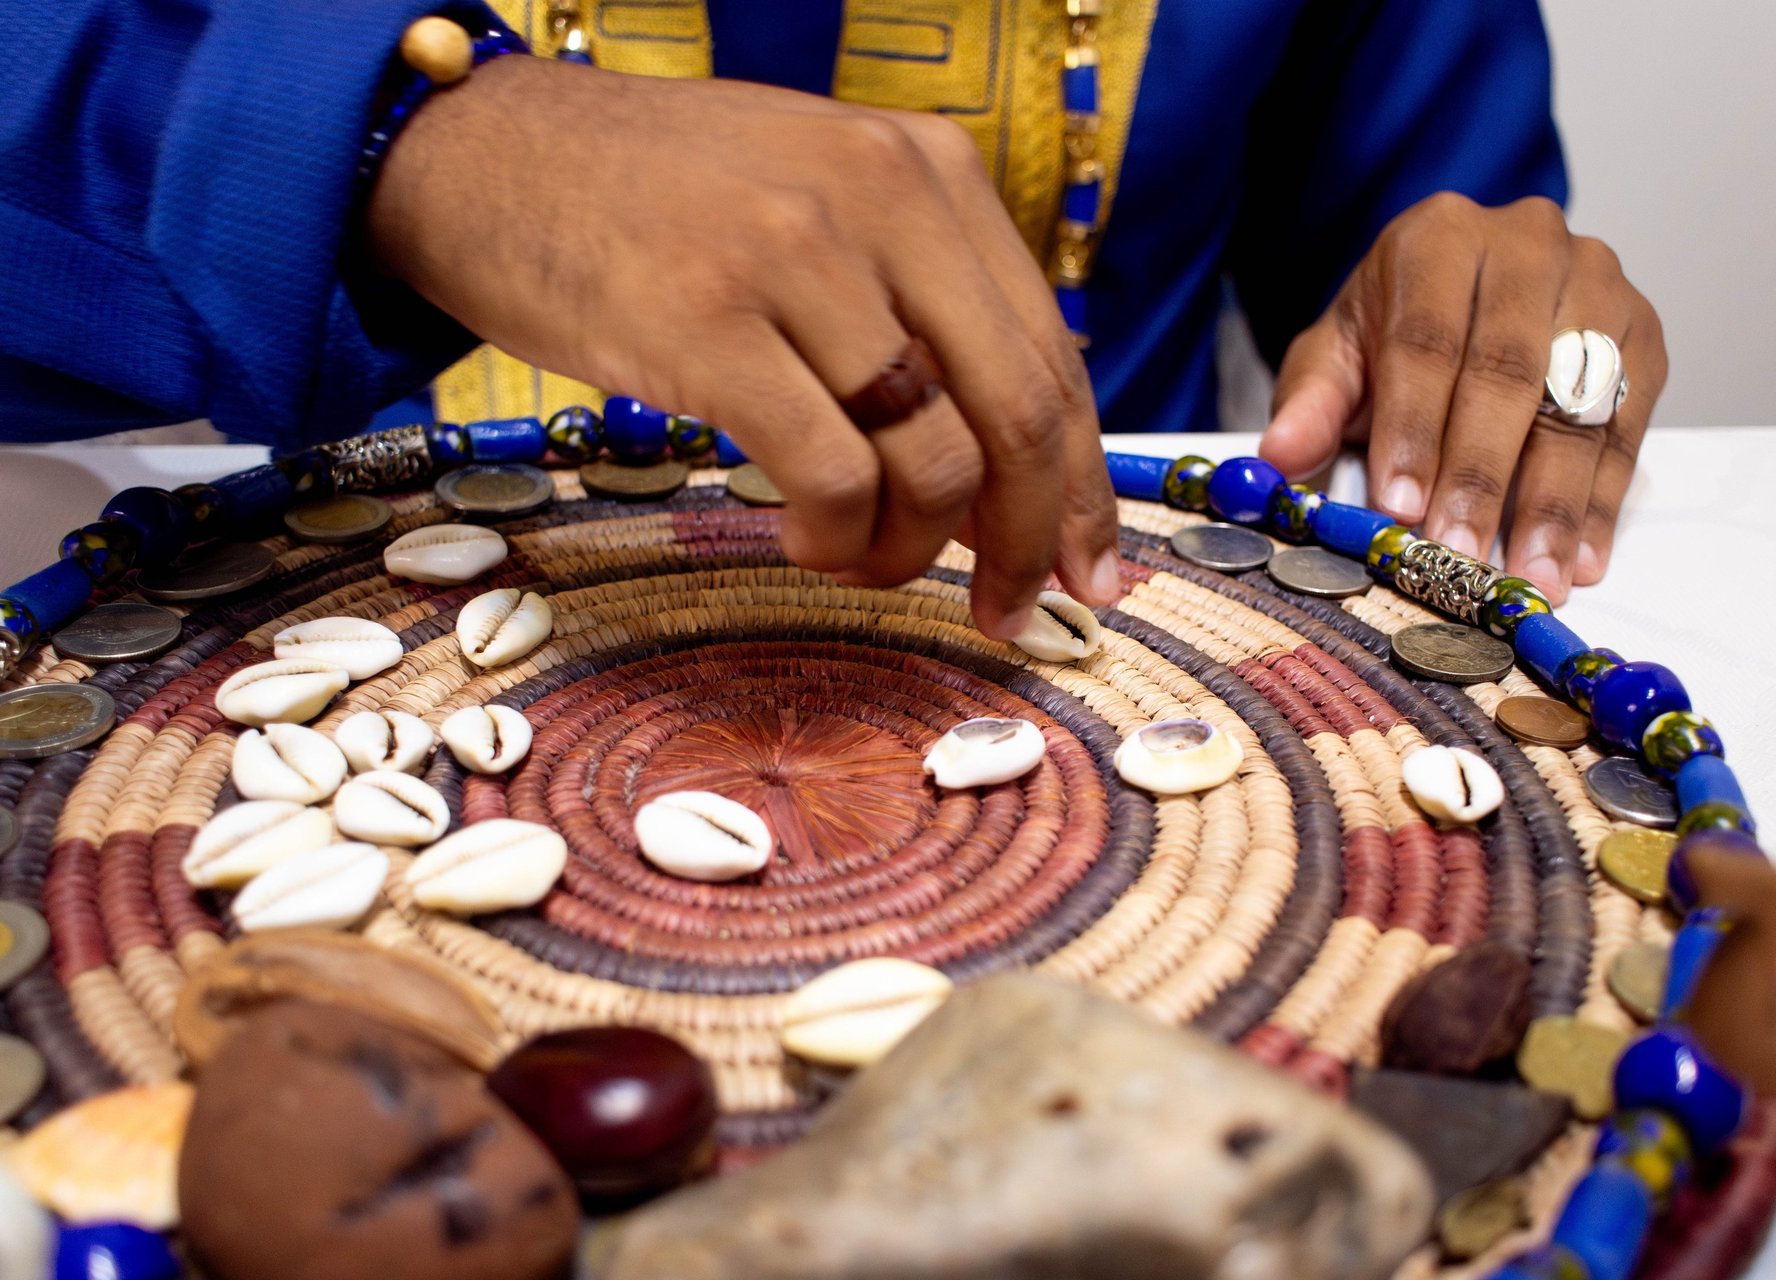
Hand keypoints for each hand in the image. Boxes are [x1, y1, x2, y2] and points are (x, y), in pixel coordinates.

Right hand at [365, 56, 1119, 637]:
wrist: (481, 153)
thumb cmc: (655, 205)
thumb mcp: (818, 210)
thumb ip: (918, 311)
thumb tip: (1009, 472)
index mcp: (926, 168)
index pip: (1050, 354)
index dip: (1082, 484)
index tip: (1087, 569)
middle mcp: (879, 194)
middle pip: (1020, 413)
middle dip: (1033, 540)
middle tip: (1009, 610)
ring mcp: (792, 254)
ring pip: (934, 460)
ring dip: (911, 551)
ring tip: (857, 558)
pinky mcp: (705, 322)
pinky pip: (833, 478)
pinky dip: (838, 541)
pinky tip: (804, 540)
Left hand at [1259, 193, 1665, 603]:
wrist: (1470, 287)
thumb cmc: (1397, 326)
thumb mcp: (1339, 354)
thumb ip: (1311, 403)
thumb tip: (1278, 458)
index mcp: (1439, 238)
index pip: (1426, 341)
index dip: (1414, 429)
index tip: (1402, 506)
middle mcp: (1527, 245)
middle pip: (1507, 372)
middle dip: (1481, 475)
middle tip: (1462, 553)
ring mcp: (1596, 284)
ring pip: (1575, 405)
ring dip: (1553, 503)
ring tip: (1532, 576)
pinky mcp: (1642, 334)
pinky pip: (1627, 427)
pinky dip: (1601, 502)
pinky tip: (1580, 558)